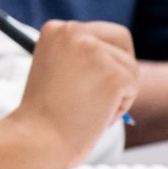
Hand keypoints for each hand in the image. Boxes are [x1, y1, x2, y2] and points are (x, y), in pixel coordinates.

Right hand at [0, 21, 136, 168]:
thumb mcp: (55, 70)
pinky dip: (119, 107)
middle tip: (103, 91)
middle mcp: (74, 31)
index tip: (85, 81)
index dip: (100, 59)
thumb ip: (77, 57)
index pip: (98, 33)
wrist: (36, 139)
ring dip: (116, 92)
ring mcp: (94, 51)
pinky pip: (131, 88)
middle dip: (119, 65)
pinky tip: (94, 115)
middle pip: (121, 39)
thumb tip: (111, 61)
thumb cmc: (43, 115)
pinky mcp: (113, 74)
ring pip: (129, 67)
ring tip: (88, 108)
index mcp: (56, 29)